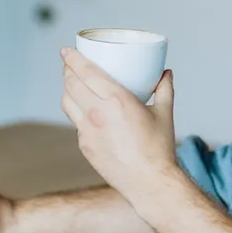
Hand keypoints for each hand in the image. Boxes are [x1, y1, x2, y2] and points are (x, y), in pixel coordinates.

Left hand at [60, 47, 178, 214]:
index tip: (65, 49)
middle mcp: (97, 113)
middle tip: (70, 64)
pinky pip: (76, 122)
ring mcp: (87, 131)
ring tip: (73, 84)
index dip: (71, 58)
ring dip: (67, 89)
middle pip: (70, 84)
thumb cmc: (159, 148)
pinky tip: (84, 110)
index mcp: (116, 100)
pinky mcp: (84, 145)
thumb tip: (166, 72)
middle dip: (67, 70)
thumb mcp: (164, 113)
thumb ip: (164, 89)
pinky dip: (78, 111)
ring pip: (67, 102)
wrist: (149, 182)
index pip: (84, 72)